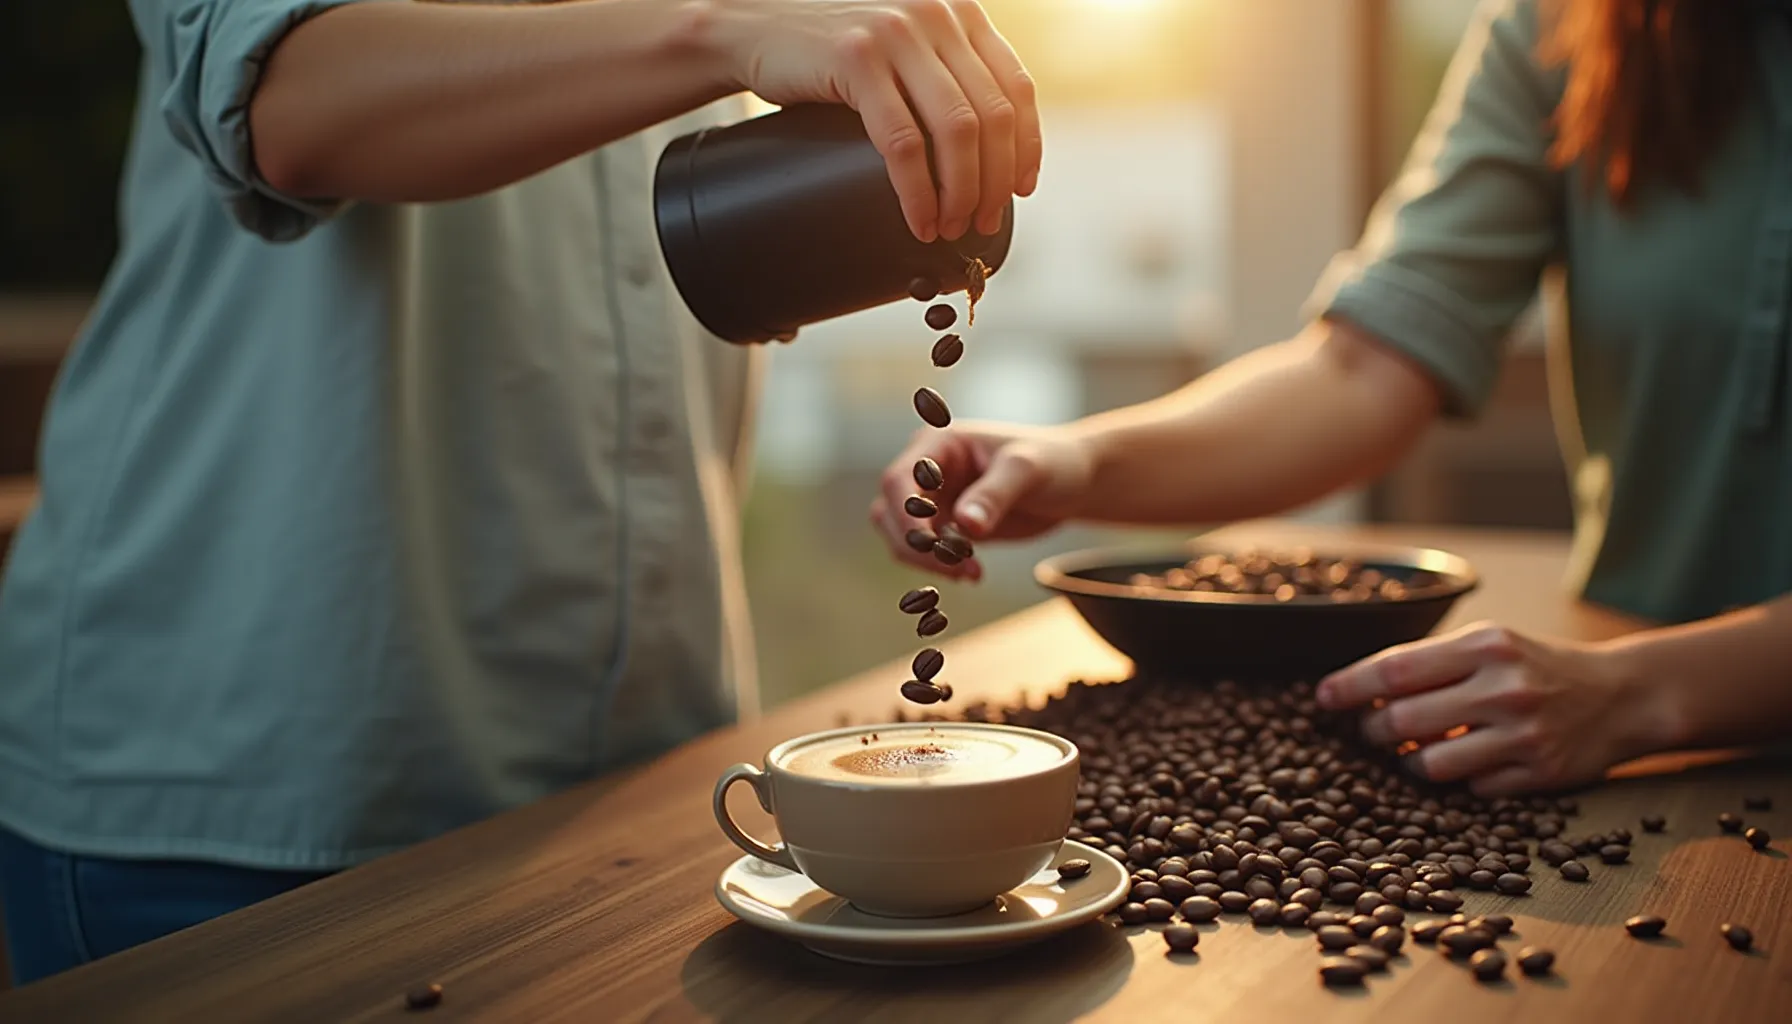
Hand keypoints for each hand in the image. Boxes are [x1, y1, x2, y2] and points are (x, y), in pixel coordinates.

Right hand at [702, 0, 1041, 240]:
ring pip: (957, 131)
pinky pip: (904, 142)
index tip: (1020, 190)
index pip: (1016, 86)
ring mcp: (896, 32)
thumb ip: (938, 72)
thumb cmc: (827, 52)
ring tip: (951, 227)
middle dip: (994, 182)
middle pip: (993, 115)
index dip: (1026, 147)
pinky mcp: (855, 58)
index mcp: (957, 12)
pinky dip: (917, 192)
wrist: (751, 28)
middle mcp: (936, 14)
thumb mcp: (898, 47)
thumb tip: (982, 151)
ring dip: (962, 193)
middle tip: (980, 223)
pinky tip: (920, 219)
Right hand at [869, 421, 1093, 580]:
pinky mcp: (946, 525)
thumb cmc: (1053, 462)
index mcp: (938, 443)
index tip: (929, 544)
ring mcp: (934, 499)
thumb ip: (995, 494)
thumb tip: (966, 524)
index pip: (899, 478)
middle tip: (958, 566)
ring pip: (902, 535)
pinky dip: (941, 567)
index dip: (905, 513)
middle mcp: (927, 469)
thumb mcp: (1027, 471)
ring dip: (927, 560)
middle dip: (917, 544)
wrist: (1073, 482)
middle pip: (891, 511)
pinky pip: (925, 551)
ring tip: (970, 572)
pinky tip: (973, 573)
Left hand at [1314, 622, 1670, 795]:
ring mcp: (1524, 735)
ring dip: (1409, 762)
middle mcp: (1503, 688)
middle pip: (1401, 721)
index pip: (1394, 670)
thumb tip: (1359, 689)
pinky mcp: (1541, 774)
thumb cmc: (1537, 666)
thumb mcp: (1489, 644)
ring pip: (1430, 764)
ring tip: (1412, 750)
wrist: (1624, 694)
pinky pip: (1471, 789)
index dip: (1349, 687)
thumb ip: (1431, 663)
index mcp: (1485, 646)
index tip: (1321, 699)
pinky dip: (1461, 779)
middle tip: (1370, 732)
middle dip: (1372, 731)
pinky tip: (1471, 762)